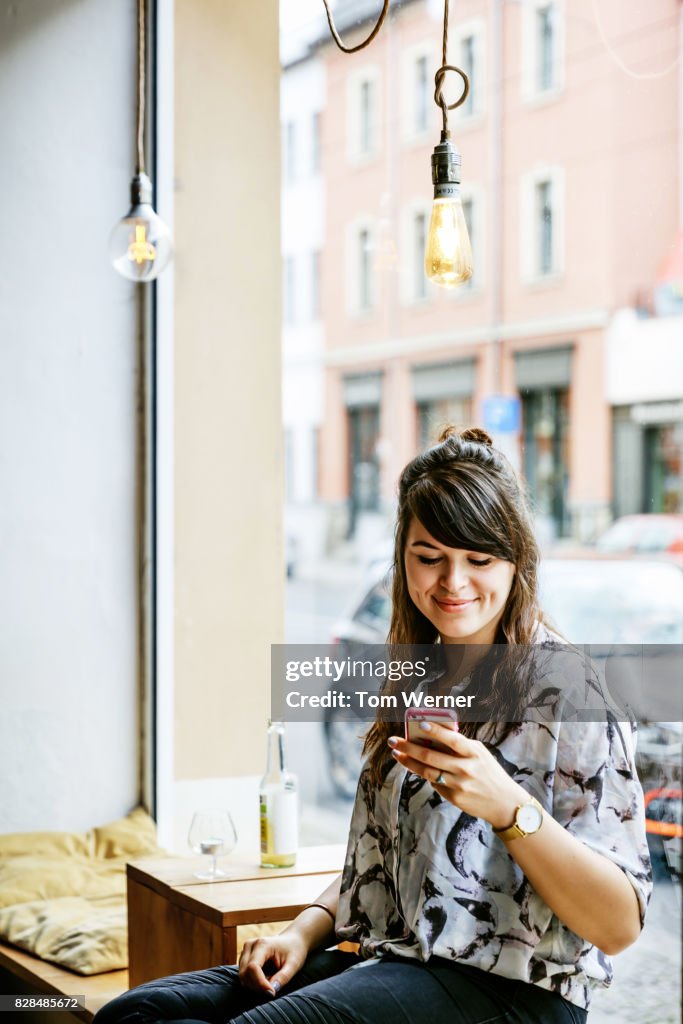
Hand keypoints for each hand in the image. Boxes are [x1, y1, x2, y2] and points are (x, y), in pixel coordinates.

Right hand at [238, 931, 307, 995]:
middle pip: (245, 973)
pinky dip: (253, 982)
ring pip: (243, 976)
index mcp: (262, 944)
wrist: (292, 940)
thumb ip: (283, 977)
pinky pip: (244, 975)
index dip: (260, 984)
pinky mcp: (244, 957)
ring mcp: (245, 951)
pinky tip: (266, 978)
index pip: (252, 967)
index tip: (272, 993)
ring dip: (255, 985)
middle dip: (257, 987)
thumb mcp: (294, 964)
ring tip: (271, 980)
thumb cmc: (294, 950)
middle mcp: (250, 945)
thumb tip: (271, 992)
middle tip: (273, 989)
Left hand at [388, 723, 526, 828]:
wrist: (505, 803)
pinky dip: (425, 774)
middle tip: (393, 741)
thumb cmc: (489, 772)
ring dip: (409, 762)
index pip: (452, 739)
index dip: (436, 731)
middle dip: (409, 747)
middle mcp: (466, 769)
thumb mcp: (480, 754)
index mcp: (474, 753)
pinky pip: (435, 783)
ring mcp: (459, 785)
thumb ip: (460, 746)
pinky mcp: (454, 798)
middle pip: (431, 757)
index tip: (419, 723)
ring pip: (427, 772)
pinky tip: (416, 767)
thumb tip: (432, 737)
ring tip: (397, 754)